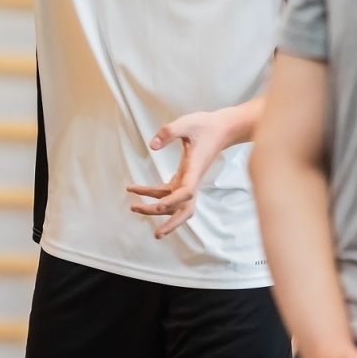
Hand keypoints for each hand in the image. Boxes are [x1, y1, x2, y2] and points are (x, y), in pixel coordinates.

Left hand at [126, 108, 239, 238]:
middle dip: (171, 223)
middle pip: (185, 209)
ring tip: (134, 206)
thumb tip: (152, 146)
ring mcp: (189, 180)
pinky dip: (153, 193)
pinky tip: (136, 189)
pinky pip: (168, 191)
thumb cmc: (206, 125)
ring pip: (175, 204)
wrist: (222, 129)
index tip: (159, 205)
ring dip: (156, 209)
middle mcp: (193, 180)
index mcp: (195, 169)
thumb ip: (169, 132)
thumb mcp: (187, 123)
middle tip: (156, 234)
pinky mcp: (185, 177)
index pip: (187, 191)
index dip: (174, 201)